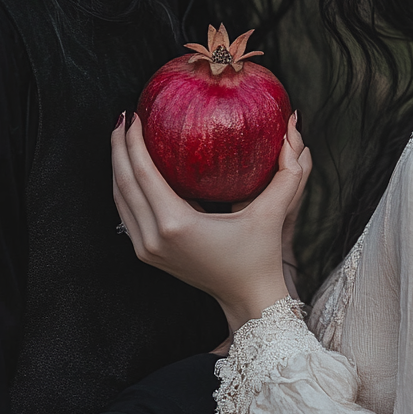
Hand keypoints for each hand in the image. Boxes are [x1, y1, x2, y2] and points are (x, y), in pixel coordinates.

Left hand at [112, 113, 310, 332]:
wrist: (247, 299)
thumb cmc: (259, 256)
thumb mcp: (273, 212)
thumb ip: (289, 170)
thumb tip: (294, 125)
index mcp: (176, 224)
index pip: (142, 173)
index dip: (133, 141)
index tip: (135, 114)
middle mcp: (154, 237)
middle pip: (122, 183)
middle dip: (118, 146)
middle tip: (124, 115)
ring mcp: (146, 249)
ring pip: (119, 199)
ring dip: (118, 166)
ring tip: (122, 136)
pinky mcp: (147, 255)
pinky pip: (127, 214)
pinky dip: (125, 188)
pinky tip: (132, 168)